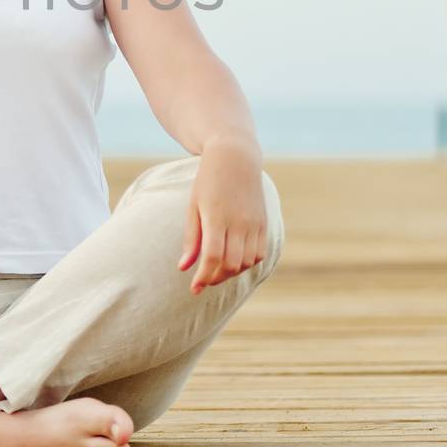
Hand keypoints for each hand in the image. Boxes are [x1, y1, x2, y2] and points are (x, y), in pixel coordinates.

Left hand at [178, 143, 267, 295]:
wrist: (235, 158)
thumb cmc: (208, 181)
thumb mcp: (193, 205)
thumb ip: (191, 238)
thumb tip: (183, 267)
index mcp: (217, 216)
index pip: (213, 257)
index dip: (203, 276)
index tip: (194, 288)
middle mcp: (239, 222)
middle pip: (231, 264)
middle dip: (216, 278)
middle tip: (203, 281)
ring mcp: (254, 223)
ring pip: (246, 262)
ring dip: (232, 273)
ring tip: (217, 271)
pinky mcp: (263, 223)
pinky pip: (259, 253)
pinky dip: (247, 263)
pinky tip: (234, 261)